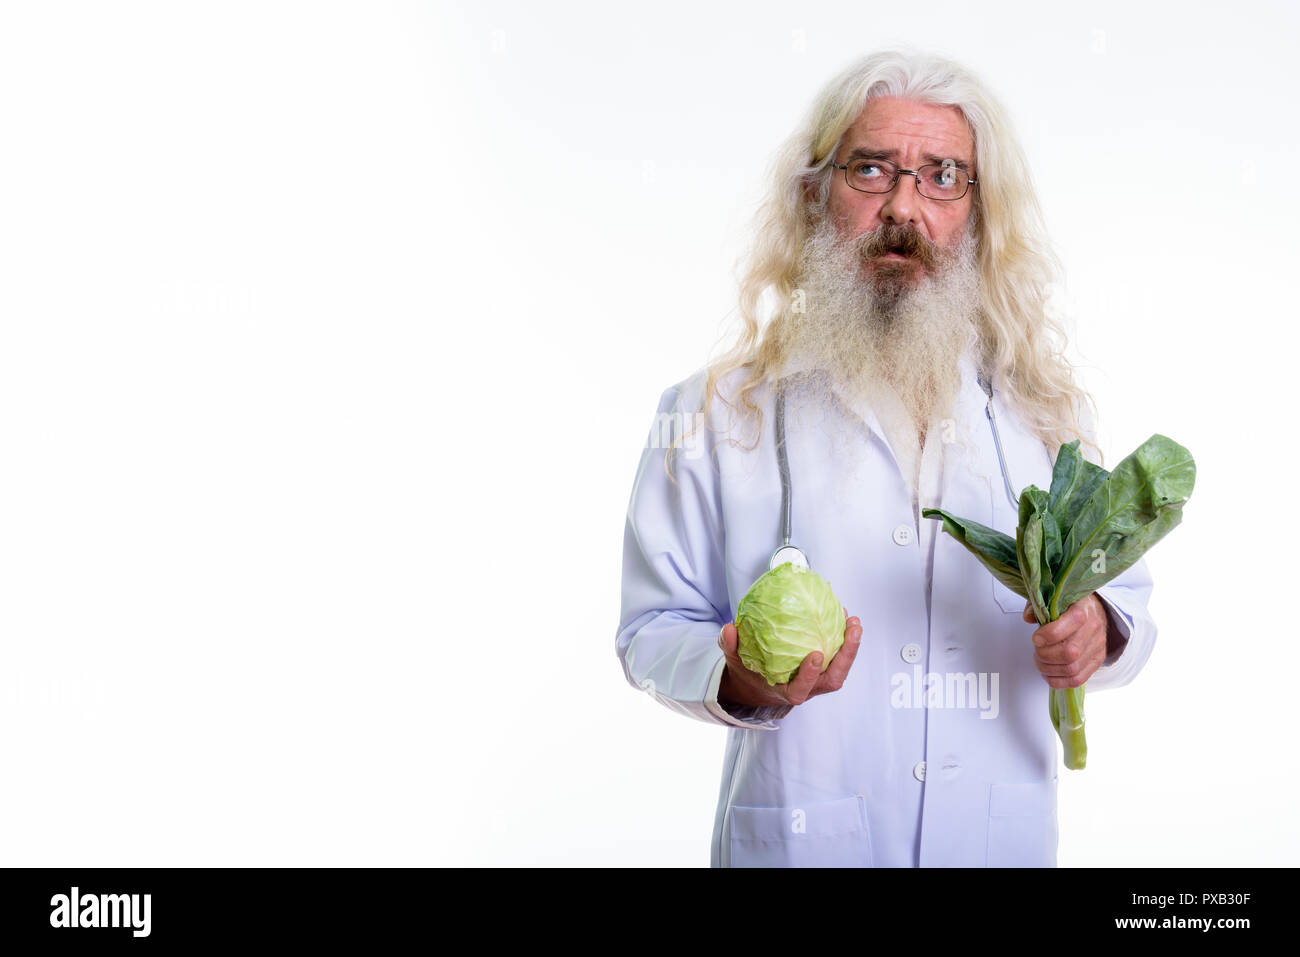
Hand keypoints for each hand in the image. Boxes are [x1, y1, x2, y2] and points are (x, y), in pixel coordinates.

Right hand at [717, 608, 861, 708]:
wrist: (758, 683)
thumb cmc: (749, 671)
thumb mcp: (734, 660)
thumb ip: (730, 646)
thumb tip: (729, 629)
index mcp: (785, 691)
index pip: (801, 689)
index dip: (809, 675)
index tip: (815, 655)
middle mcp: (806, 688)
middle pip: (832, 680)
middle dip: (846, 657)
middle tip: (851, 631)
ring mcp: (817, 680)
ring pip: (841, 669)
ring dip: (851, 647)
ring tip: (854, 622)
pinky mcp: (823, 669)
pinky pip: (839, 657)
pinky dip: (844, 639)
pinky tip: (845, 617)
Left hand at [1021, 593, 1108, 688]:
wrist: (1094, 610)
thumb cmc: (1069, 604)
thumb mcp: (1053, 597)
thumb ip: (1038, 605)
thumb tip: (1028, 618)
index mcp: (1082, 609)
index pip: (1068, 625)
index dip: (1048, 635)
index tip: (1036, 637)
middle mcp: (1093, 628)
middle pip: (1069, 653)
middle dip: (1045, 655)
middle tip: (1037, 651)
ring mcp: (1097, 646)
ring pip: (1071, 669)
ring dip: (1048, 669)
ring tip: (1040, 661)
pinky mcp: (1097, 660)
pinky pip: (1078, 679)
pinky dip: (1058, 681)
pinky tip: (1049, 673)